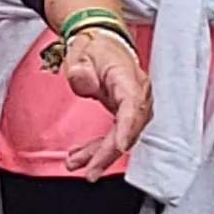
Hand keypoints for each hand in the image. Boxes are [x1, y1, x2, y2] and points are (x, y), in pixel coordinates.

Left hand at [55, 28, 153, 178]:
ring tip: (76, 164)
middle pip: (128, 128)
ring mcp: (134, 105)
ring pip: (122, 136)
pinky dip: (99, 147)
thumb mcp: (81, 52)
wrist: (103, 42)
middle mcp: (138, 93)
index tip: (119, 145)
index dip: (127, 127)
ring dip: (100, 154)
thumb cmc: (96, 48)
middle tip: (90, 170)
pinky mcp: (127, 113)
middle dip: (109, 153)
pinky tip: (81, 155)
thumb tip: (82, 80)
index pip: (132, 105)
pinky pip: (115, 134)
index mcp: (128, 77)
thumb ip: (80, 68)